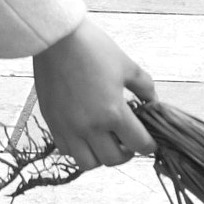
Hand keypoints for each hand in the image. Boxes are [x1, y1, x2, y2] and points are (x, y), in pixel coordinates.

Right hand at [32, 17, 155, 170]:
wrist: (56, 40)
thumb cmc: (93, 48)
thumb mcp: (128, 66)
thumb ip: (145, 88)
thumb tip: (152, 103)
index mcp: (113, 112)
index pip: (139, 144)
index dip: (149, 145)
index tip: (150, 141)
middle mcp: (90, 126)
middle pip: (113, 160)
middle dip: (126, 153)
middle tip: (128, 140)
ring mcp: (68, 128)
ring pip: (88, 163)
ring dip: (101, 155)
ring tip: (105, 139)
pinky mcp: (52, 123)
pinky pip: (67, 150)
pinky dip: (79, 148)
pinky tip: (85, 133)